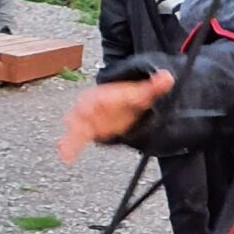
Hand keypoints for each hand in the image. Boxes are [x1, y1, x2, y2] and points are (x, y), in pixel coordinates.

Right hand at [58, 70, 172, 162]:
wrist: (114, 102)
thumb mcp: (141, 93)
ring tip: (66, 150)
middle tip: (73, 125)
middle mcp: (90, 105)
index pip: (100, 97)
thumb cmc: (126, 99)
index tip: (96, 104)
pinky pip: (74, 138)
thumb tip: (169, 77)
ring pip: (75, 125)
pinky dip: (68, 145)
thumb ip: (153, 87)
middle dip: (78, 118)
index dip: (98, 101)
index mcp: (104, 94)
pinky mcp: (83, 131)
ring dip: (71, 136)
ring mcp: (84, 119)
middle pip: (82, 110)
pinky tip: (65, 156)